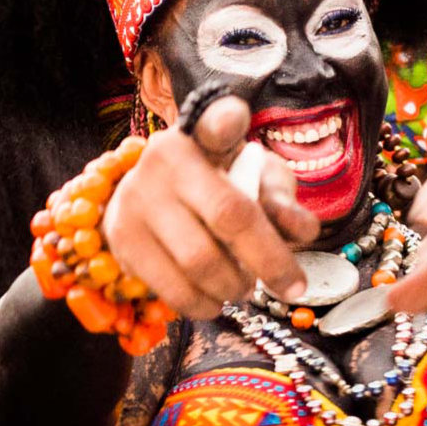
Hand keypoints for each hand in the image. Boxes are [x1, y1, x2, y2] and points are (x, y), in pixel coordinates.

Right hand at [99, 95, 317, 320]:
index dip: (226, 121)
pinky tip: (215, 301)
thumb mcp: (254, 178)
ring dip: (234, 287)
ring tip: (245, 288)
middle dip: (271, 261)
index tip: (234, 122)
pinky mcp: (123, 238)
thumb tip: (303, 231)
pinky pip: (171, 287)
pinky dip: (203, 304)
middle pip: (228, 215)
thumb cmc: (218, 185)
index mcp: (201, 135)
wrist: (150, 199)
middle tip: (292, 286)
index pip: (217, 121)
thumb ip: (281, 200)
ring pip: (199, 261)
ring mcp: (138, 199)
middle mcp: (165, 159)